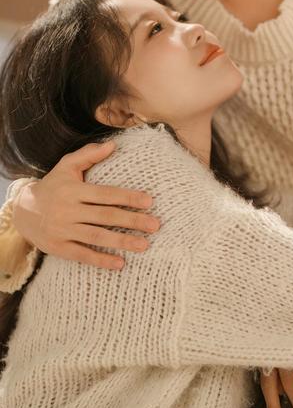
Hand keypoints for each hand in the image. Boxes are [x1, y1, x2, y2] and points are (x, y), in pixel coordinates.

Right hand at [11, 140, 159, 269]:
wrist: (22, 210)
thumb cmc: (53, 185)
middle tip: (155, 225)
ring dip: (121, 242)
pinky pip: (82, 255)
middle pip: (105, 216)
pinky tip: (120, 263)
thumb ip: (89, 154)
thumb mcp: (66, 166)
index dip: (128, 197)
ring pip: (96, 237)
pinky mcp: (58, 247)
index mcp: (74, 190)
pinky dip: (101, 260)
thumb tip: (113, 144)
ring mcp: (63, 230)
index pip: (105, 194)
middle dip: (132, 221)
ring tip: (144, 245)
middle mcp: (68, 210)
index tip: (149, 201)